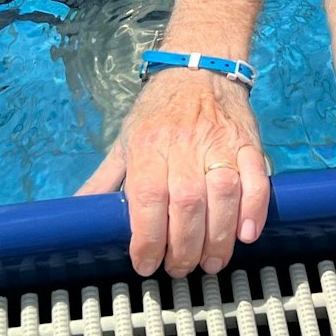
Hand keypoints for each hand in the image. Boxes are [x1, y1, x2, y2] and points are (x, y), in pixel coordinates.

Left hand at [76, 69, 267, 277]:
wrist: (199, 66)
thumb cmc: (158, 110)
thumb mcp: (125, 140)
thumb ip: (105, 181)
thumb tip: (78, 214)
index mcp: (148, 144)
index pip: (147, 197)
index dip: (148, 238)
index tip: (146, 264)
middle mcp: (184, 143)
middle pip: (187, 203)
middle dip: (184, 247)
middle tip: (180, 269)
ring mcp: (220, 142)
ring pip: (222, 195)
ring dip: (218, 237)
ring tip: (210, 261)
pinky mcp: (249, 143)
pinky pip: (256, 180)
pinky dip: (253, 211)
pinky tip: (245, 235)